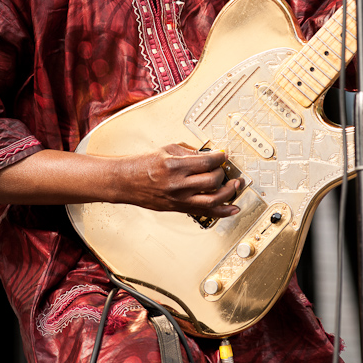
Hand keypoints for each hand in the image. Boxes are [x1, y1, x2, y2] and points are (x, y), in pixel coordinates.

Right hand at [111, 144, 241, 217]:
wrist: (126, 181)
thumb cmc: (143, 165)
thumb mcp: (167, 150)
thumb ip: (190, 152)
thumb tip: (208, 154)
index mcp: (175, 166)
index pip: (207, 162)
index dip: (220, 157)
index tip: (223, 155)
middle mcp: (178, 184)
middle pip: (212, 180)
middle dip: (223, 173)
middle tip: (225, 169)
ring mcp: (179, 199)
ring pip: (212, 199)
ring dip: (229, 193)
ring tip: (235, 186)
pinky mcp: (179, 208)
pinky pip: (205, 212)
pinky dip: (222, 212)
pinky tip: (232, 208)